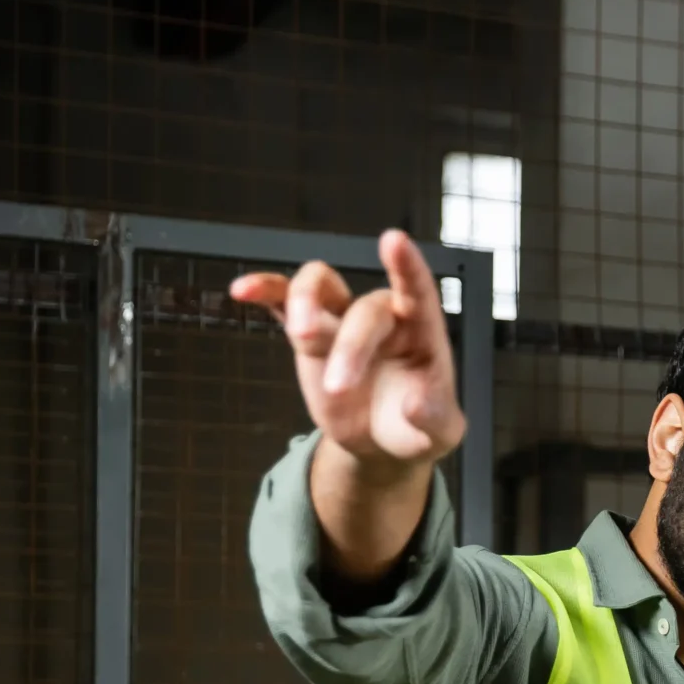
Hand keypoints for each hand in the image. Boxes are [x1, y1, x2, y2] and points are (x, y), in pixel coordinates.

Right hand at [230, 229, 465, 473]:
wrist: (382, 443)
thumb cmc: (418, 428)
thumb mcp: (440, 433)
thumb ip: (434, 417)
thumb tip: (414, 403)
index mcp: (422, 332)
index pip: (417, 291)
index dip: (407, 266)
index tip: (394, 240)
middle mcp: (382, 317)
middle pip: (363, 309)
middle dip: (350, 347)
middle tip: (338, 389)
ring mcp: (342, 320)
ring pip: (320, 285)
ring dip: (306, 302)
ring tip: (300, 333)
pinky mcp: (310, 334)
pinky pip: (283, 301)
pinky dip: (264, 290)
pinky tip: (243, 290)